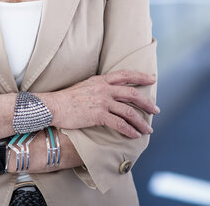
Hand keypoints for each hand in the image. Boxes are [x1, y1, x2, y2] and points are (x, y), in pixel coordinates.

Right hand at [38, 70, 158, 138]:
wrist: (53, 106)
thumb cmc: (66, 99)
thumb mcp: (84, 86)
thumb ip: (98, 87)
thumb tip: (109, 93)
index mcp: (100, 80)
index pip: (124, 75)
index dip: (140, 76)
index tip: (152, 79)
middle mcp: (103, 89)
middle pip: (132, 93)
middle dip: (147, 103)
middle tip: (156, 110)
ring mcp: (102, 101)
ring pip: (129, 111)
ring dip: (141, 122)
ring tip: (148, 129)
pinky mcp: (98, 115)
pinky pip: (119, 123)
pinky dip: (130, 130)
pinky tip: (134, 135)